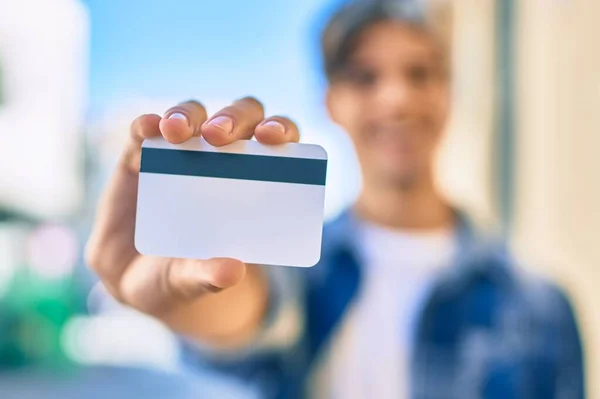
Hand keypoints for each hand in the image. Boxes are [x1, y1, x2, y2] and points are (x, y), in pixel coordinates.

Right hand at [86, 97, 299, 343]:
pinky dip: (147, 124)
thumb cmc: (182, 275)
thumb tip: (232, 271)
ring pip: (194, 114)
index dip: (280, 130)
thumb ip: (210, 276)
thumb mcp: (194, 281)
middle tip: (217, 136)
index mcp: (254, 181)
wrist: (137, 279)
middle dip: (232, 118)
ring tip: (174, 132)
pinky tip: (146, 128)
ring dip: (187, 115)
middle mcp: (221, 158)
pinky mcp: (141, 155)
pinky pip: (146, 130)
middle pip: (240, 117)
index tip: (273, 138)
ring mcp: (181, 153)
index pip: (278, 143)